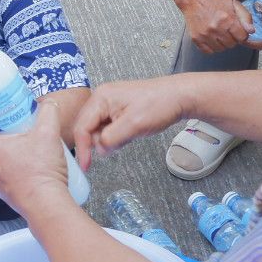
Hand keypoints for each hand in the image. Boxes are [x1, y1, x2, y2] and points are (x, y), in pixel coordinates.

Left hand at [0, 101, 72, 216]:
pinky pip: (4, 168)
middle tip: (15, 117)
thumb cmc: (41, 171)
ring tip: (27, 137)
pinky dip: (13, 159)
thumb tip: (49, 103)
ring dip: (8, 143)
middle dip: (0, 124)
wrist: (46, 206)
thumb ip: (48, 112)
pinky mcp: (4, 188)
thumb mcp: (48, 133)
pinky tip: (31, 159)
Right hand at [71, 78, 188, 168]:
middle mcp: (101, 98)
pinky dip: (116, 135)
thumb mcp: (133, 125)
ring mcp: (109, 103)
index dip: (82, 148)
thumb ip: (111, 139)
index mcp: (101, 98)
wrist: (179, 96)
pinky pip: (108, 127)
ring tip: (130, 134)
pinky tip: (130, 132)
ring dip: (109, 138)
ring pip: (98, 129)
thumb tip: (99, 150)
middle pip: (87, 127)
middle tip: (117, 145)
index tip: (86, 165)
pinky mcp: (117, 108)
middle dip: (98, 142)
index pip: (82, 127)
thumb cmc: (160, 104)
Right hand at [177, 0, 250, 55]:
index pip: (242, 38)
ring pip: (221, 49)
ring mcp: (205, 34)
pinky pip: (209, 51)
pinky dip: (211, 47)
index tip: (237, 30)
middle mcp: (216, 28)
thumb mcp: (234, 4)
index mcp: (227, 19)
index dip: (241, 34)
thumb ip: (245, 17)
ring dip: (222, 43)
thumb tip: (251, 31)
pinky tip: (211, 38)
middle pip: (232, 44)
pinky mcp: (197, 39)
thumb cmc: (215, 2)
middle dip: (232, 38)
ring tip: (219, 33)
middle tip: (226, 30)